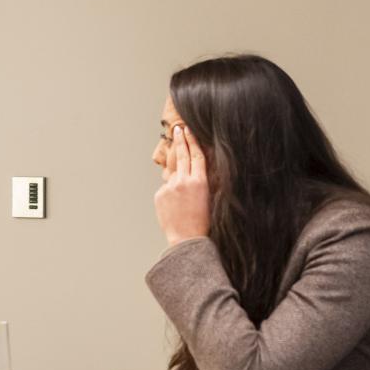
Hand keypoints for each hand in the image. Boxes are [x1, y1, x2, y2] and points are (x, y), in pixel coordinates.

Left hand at [154, 123, 210, 246]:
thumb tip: (194, 168)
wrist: (186, 239)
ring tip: (179, 174)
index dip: (192, 141)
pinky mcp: (160, 195)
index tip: (188, 130)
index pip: (196, 155)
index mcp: (200, 181)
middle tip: (178, 129)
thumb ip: (201, 180)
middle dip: (180, 140)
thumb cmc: (202, 222)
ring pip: (173, 171)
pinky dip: (170, 191)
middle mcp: (184, 181)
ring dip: (175, 167)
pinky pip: (166, 188)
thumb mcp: (210, 197)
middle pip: (182, 155)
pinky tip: (176, 204)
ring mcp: (170, 187)